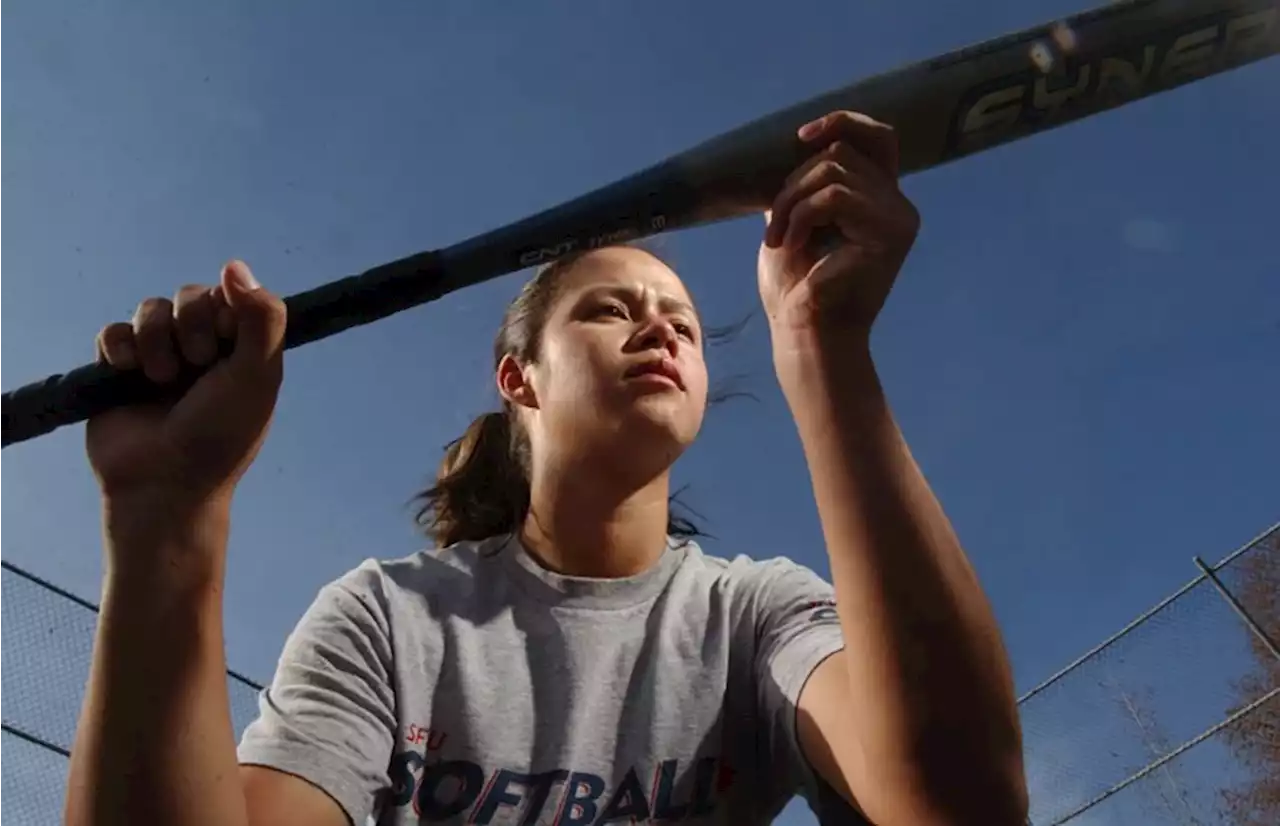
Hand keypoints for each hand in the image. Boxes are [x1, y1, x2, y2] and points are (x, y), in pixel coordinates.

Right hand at [87, 260, 286, 511]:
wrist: (163, 482)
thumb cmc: (220, 434)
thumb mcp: (257, 375)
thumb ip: (261, 318)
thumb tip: (235, 264)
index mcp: (243, 349)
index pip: (233, 293)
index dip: (226, 312)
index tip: (229, 346)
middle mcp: (204, 348)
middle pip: (191, 295)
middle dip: (192, 326)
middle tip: (198, 367)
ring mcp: (161, 357)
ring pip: (150, 308)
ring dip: (156, 339)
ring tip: (162, 379)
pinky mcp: (120, 369)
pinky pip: (113, 330)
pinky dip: (120, 348)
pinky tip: (129, 375)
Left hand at [758, 111, 919, 354]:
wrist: (803, 331)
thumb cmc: (796, 285)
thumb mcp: (795, 221)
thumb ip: (806, 185)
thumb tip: (795, 147)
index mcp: (879, 199)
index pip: (878, 137)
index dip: (843, 122)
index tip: (801, 136)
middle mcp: (897, 205)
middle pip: (843, 151)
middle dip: (795, 180)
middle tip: (774, 223)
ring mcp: (898, 218)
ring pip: (835, 169)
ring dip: (792, 200)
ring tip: (780, 237)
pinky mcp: (890, 233)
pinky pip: (836, 196)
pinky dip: (802, 215)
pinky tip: (793, 243)